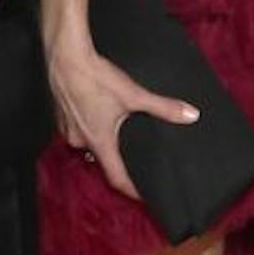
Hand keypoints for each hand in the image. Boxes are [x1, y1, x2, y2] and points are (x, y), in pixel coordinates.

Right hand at [48, 45, 198, 197]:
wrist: (66, 58)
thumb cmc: (98, 78)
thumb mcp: (134, 94)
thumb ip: (163, 107)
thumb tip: (191, 115)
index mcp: (100, 141)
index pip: (116, 178)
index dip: (131, 190)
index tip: (143, 196)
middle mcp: (81, 141)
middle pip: (102, 160)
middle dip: (117, 159)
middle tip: (133, 157)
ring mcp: (68, 129)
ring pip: (89, 142)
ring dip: (102, 140)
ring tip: (117, 131)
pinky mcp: (61, 116)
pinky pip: (78, 129)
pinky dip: (89, 126)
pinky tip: (98, 113)